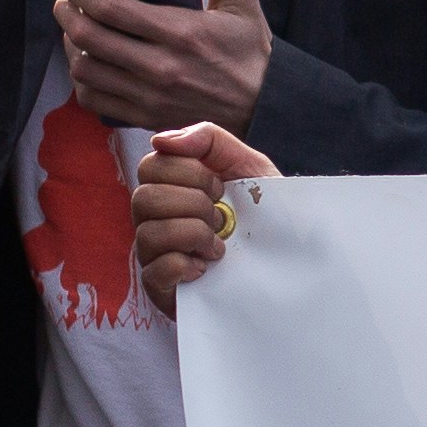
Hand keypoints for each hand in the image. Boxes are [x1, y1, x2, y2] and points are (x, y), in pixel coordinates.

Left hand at [58, 0, 274, 135]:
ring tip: (75, 28)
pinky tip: (88, 62)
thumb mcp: (243, 1)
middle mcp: (160, 66)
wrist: (265, 106)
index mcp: (180, 32)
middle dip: (66, 11)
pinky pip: (94, 100)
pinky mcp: (146, 116)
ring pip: (85, 69)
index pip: (110, 8)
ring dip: (70, 44)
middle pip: (89, 37)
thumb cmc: (250, 50)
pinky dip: (81, 80)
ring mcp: (150, 95)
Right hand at [136, 123, 280, 312]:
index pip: (150, 165)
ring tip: (218, 246)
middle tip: (220, 218)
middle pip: (143, 198)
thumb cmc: (262, 212)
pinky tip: (206, 267)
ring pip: (149, 233)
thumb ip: (209, 140)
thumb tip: (160, 140)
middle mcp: (153, 218)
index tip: (220, 188)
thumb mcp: (247, 166)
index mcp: (168, 187)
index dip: (191, 173)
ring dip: (194, 234)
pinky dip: (186, 265)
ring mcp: (153, 253)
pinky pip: (156, 270)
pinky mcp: (160, 287)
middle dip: (193, 204)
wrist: (284, 262)